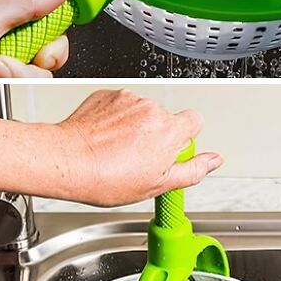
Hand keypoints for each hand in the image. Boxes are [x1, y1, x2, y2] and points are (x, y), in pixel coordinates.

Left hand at [52, 89, 223, 205]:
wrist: (67, 161)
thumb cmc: (106, 177)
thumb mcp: (158, 184)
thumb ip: (192, 170)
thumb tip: (213, 161)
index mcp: (170, 130)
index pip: (195, 121)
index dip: (184, 137)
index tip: (170, 151)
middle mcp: (151, 108)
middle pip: (165, 118)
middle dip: (156, 134)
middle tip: (137, 157)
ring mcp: (128, 99)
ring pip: (140, 111)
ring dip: (134, 126)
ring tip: (116, 150)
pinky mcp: (107, 95)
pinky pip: (119, 105)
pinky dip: (114, 118)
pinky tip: (104, 138)